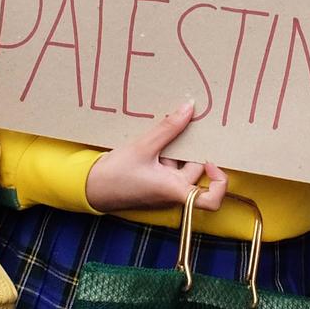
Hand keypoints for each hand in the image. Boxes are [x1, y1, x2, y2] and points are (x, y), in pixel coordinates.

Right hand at [84, 102, 227, 213]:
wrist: (90, 187)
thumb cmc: (116, 175)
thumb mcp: (143, 147)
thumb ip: (169, 128)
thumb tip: (189, 108)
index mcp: (175, 190)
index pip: (211, 200)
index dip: (219, 182)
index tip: (211, 160)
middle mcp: (173, 192)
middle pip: (196, 172)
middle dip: (191, 150)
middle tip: (185, 127)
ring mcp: (164, 187)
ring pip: (182, 165)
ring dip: (176, 148)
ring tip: (165, 128)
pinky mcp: (155, 182)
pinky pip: (169, 165)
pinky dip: (166, 152)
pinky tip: (156, 138)